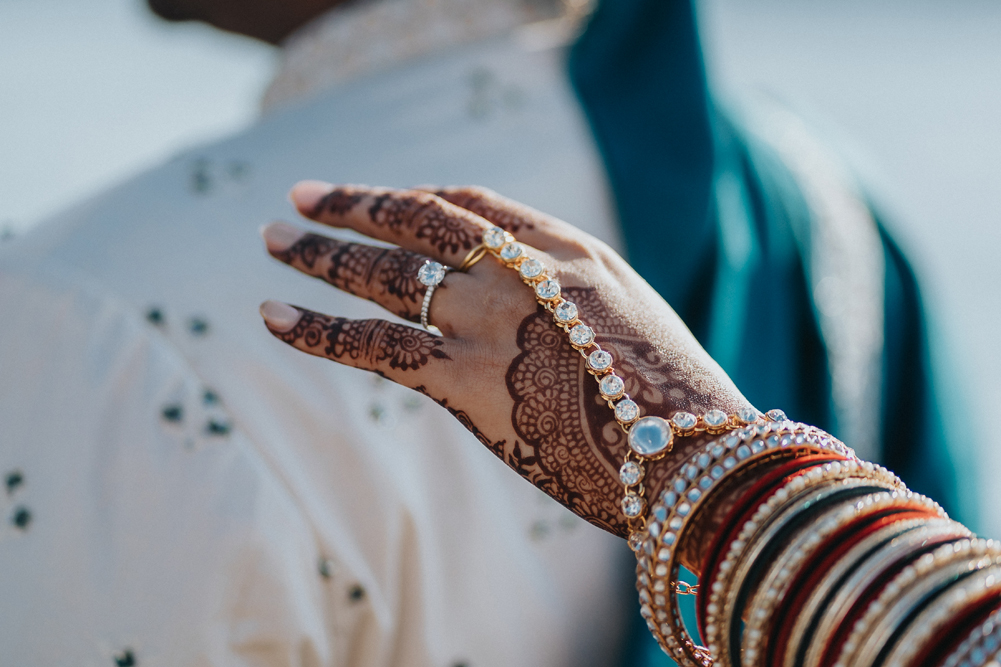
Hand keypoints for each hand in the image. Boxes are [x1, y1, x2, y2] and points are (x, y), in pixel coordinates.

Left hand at [259, 183, 754, 542]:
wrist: (696, 459)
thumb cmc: (676, 402)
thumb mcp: (632, 324)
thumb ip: (576, 300)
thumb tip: (538, 310)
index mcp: (568, 249)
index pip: (471, 205)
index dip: (413, 196)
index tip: (378, 198)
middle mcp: (523, 270)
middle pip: (417, 221)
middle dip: (353, 205)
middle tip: (299, 197)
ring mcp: (492, 321)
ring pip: (385, 274)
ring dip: (321, 254)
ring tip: (272, 239)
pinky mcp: (466, 381)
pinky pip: (374, 346)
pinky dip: (317, 328)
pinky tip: (272, 314)